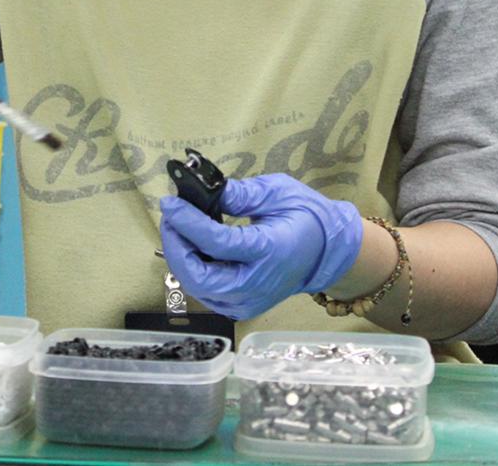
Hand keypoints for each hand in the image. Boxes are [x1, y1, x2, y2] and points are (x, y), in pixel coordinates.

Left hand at [159, 173, 363, 321]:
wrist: (327, 252)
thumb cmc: (305, 217)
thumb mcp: (277, 193)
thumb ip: (239, 194)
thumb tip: (201, 189)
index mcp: (270, 251)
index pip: (217, 243)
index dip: (187, 223)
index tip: (170, 203)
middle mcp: (258, 283)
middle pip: (201, 277)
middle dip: (176, 247)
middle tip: (171, 218)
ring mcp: (250, 301)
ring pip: (200, 289)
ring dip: (181, 260)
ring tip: (179, 229)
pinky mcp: (244, 307)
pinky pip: (208, 294)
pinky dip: (194, 272)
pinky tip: (193, 249)